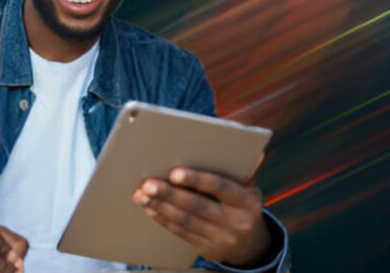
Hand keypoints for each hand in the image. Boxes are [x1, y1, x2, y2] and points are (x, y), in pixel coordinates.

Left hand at [132, 168, 270, 266]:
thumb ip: (237, 170)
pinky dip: (162, 219)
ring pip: (185, 221)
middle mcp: (236, 222)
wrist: (251, 246)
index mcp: (247, 201)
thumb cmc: (242, 205)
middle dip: (169, 194)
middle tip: (147, 183)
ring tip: (141, 195)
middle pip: (197, 206)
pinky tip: (150, 208)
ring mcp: (221, 238)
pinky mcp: (206, 249)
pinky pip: (181, 232)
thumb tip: (243, 145)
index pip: (220, 187)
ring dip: (159, 206)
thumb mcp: (247, 188)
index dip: (196, 179)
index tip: (174, 173)